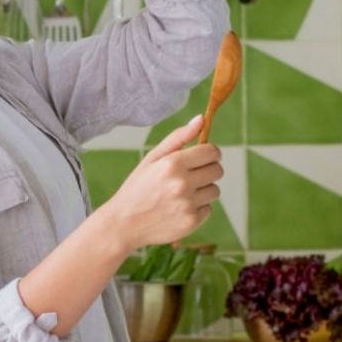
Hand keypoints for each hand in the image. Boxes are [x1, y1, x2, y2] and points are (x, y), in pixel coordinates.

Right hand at [99, 115, 222, 249]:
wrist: (124, 222)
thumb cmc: (138, 186)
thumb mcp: (152, 158)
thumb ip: (178, 137)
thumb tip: (202, 119)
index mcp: (173, 163)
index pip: (212, 152)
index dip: (209, 153)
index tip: (201, 157)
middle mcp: (182, 183)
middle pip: (217, 170)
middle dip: (206, 170)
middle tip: (188, 176)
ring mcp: (188, 204)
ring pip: (214, 190)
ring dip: (202, 190)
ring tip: (180, 194)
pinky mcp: (191, 222)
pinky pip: (208, 209)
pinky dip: (197, 208)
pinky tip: (178, 208)